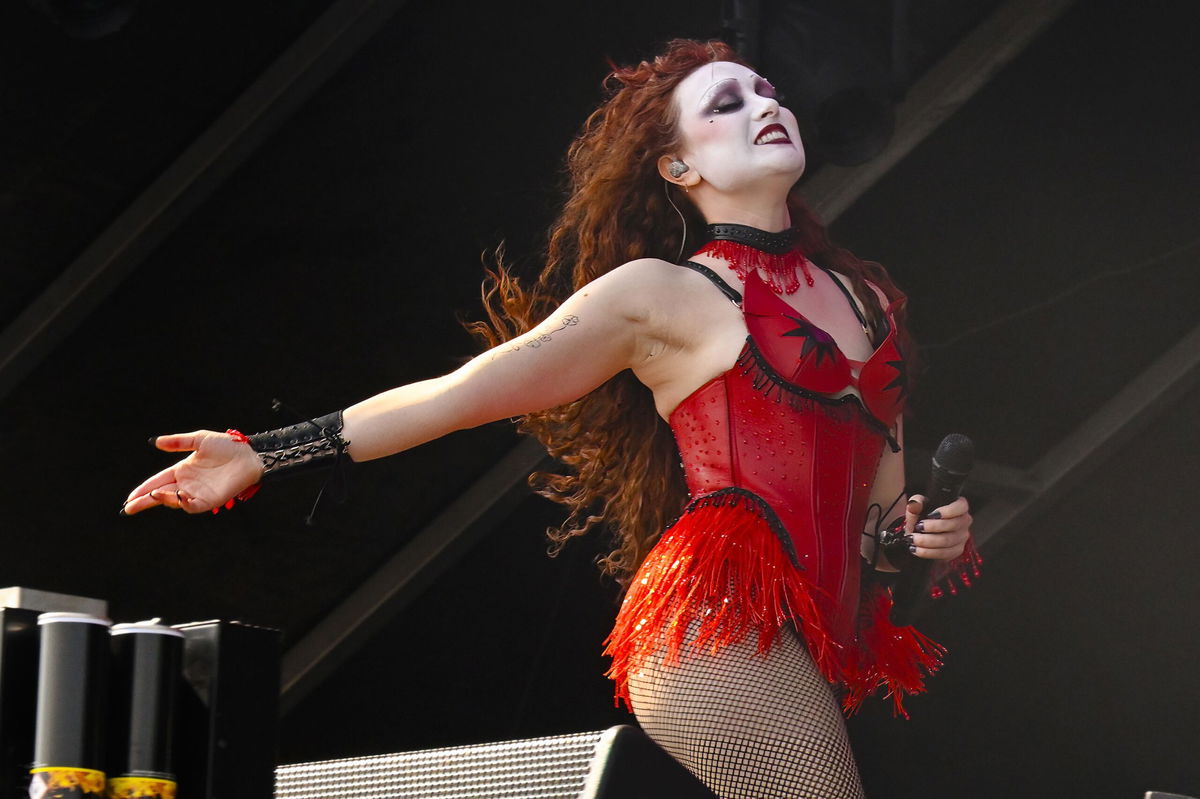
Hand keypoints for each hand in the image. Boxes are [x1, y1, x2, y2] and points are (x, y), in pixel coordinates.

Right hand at [123, 430, 263, 514]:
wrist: (249, 455)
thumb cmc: (227, 447)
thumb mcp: (199, 440)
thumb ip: (178, 442)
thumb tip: (155, 442)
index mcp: (182, 470)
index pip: (157, 481)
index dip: (143, 489)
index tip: (129, 498)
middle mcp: (187, 483)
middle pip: (160, 495)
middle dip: (144, 501)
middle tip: (129, 508)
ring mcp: (197, 493)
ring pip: (174, 501)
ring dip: (163, 499)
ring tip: (154, 494)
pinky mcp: (210, 500)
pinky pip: (192, 506)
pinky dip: (183, 504)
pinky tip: (178, 496)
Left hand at [904, 494, 971, 559]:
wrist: (922, 533)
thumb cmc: (924, 515)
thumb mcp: (918, 506)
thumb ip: (916, 504)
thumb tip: (914, 505)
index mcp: (959, 506)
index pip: (961, 507)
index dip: (948, 511)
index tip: (931, 515)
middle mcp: (964, 521)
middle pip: (953, 525)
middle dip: (933, 527)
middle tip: (918, 527)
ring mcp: (962, 537)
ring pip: (947, 541)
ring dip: (928, 541)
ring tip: (913, 539)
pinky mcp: (957, 550)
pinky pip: (944, 553)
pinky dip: (929, 552)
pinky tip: (917, 549)